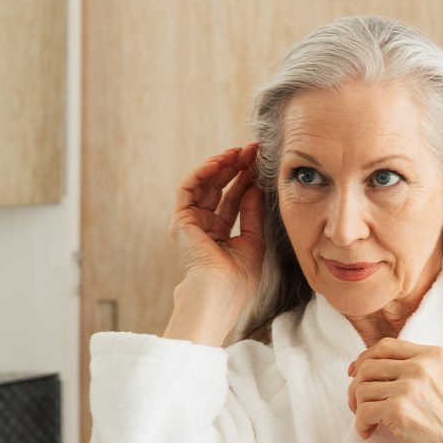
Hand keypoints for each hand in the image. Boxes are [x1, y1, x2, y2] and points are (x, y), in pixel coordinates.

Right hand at [165, 143, 264, 343]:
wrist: (221, 292)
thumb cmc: (239, 277)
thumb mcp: (254, 239)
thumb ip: (253, 212)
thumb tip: (256, 186)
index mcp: (221, 236)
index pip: (234, 200)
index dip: (247, 180)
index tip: (261, 163)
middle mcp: (204, 227)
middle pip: (220, 189)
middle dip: (236, 167)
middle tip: (252, 150)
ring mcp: (191, 223)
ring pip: (204, 185)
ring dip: (221, 165)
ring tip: (240, 151)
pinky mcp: (181, 219)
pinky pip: (188, 188)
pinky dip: (203, 171)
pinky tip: (221, 161)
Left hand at [347, 337, 442, 442]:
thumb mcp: (442, 379)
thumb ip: (415, 367)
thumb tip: (369, 365)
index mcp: (434, 355)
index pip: (386, 345)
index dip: (365, 358)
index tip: (356, 372)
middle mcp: (422, 366)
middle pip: (369, 365)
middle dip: (356, 385)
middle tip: (358, 402)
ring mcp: (411, 387)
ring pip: (362, 388)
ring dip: (358, 407)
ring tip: (368, 420)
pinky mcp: (400, 410)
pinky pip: (363, 411)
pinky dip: (360, 425)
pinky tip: (369, 431)